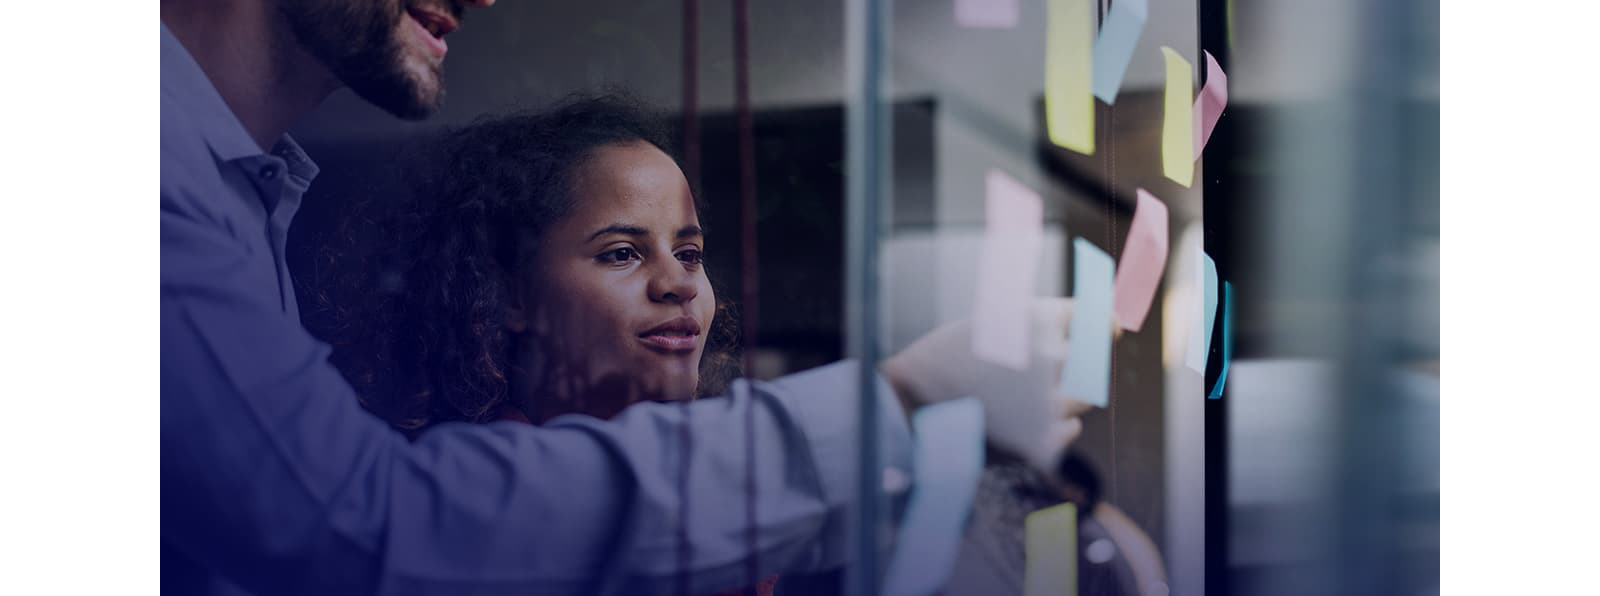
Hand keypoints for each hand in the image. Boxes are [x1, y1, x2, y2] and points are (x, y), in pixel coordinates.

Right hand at [881, 297, 1092, 470]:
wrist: (910, 410)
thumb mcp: (991, 322)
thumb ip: (1044, 323)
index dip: (1099, 323)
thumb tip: (1108, 324)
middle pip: (1092, 360)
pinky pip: (1070, 430)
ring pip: (1082, 398)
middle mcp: (1052, 358)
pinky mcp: (1045, 442)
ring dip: (1060, 395)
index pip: (1092, 317)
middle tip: (1042, 372)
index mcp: (1039, 320)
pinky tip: (1017, 422)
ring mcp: (1050, 403)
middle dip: (1076, 364)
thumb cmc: (945, 361)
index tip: (1107, 328)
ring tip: (1017, 399)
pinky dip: (1051, 426)